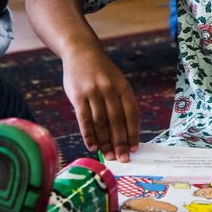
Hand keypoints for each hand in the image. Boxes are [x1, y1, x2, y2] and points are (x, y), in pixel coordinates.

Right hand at [61, 44, 140, 161]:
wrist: (81, 52)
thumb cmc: (102, 73)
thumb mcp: (116, 82)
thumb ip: (120, 104)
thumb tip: (123, 133)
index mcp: (123, 87)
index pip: (132, 114)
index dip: (133, 132)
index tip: (134, 148)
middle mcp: (110, 89)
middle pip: (117, 121)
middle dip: (120, 142)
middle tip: (122, 158)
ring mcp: (93, 92)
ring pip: (100, 122)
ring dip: (105, 142)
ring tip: (108, 156)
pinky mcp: (77, 96)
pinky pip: (83, 119)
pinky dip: (89, 135)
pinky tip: (92, 146)